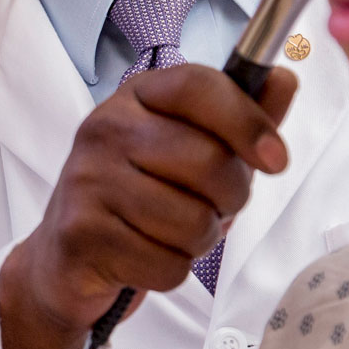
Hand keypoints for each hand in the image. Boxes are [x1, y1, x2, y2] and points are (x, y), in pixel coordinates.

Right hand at [0, 64, 297, 348]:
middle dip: (229, 199)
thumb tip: (283, 78)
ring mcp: (87, 180)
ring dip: (199, 241)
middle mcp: (104, 128)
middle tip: (210, 207)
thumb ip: (239, 118)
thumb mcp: (192, 151)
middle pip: (208, 161)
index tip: (276, 159)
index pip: (198, 86)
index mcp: (136, 98)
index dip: (248, 120)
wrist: (65, 261)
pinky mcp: (81, 232)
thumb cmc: (140, 199)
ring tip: (171, 234)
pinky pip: (168, 264)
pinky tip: (145, 258)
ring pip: (193, 220)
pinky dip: (170, 271)